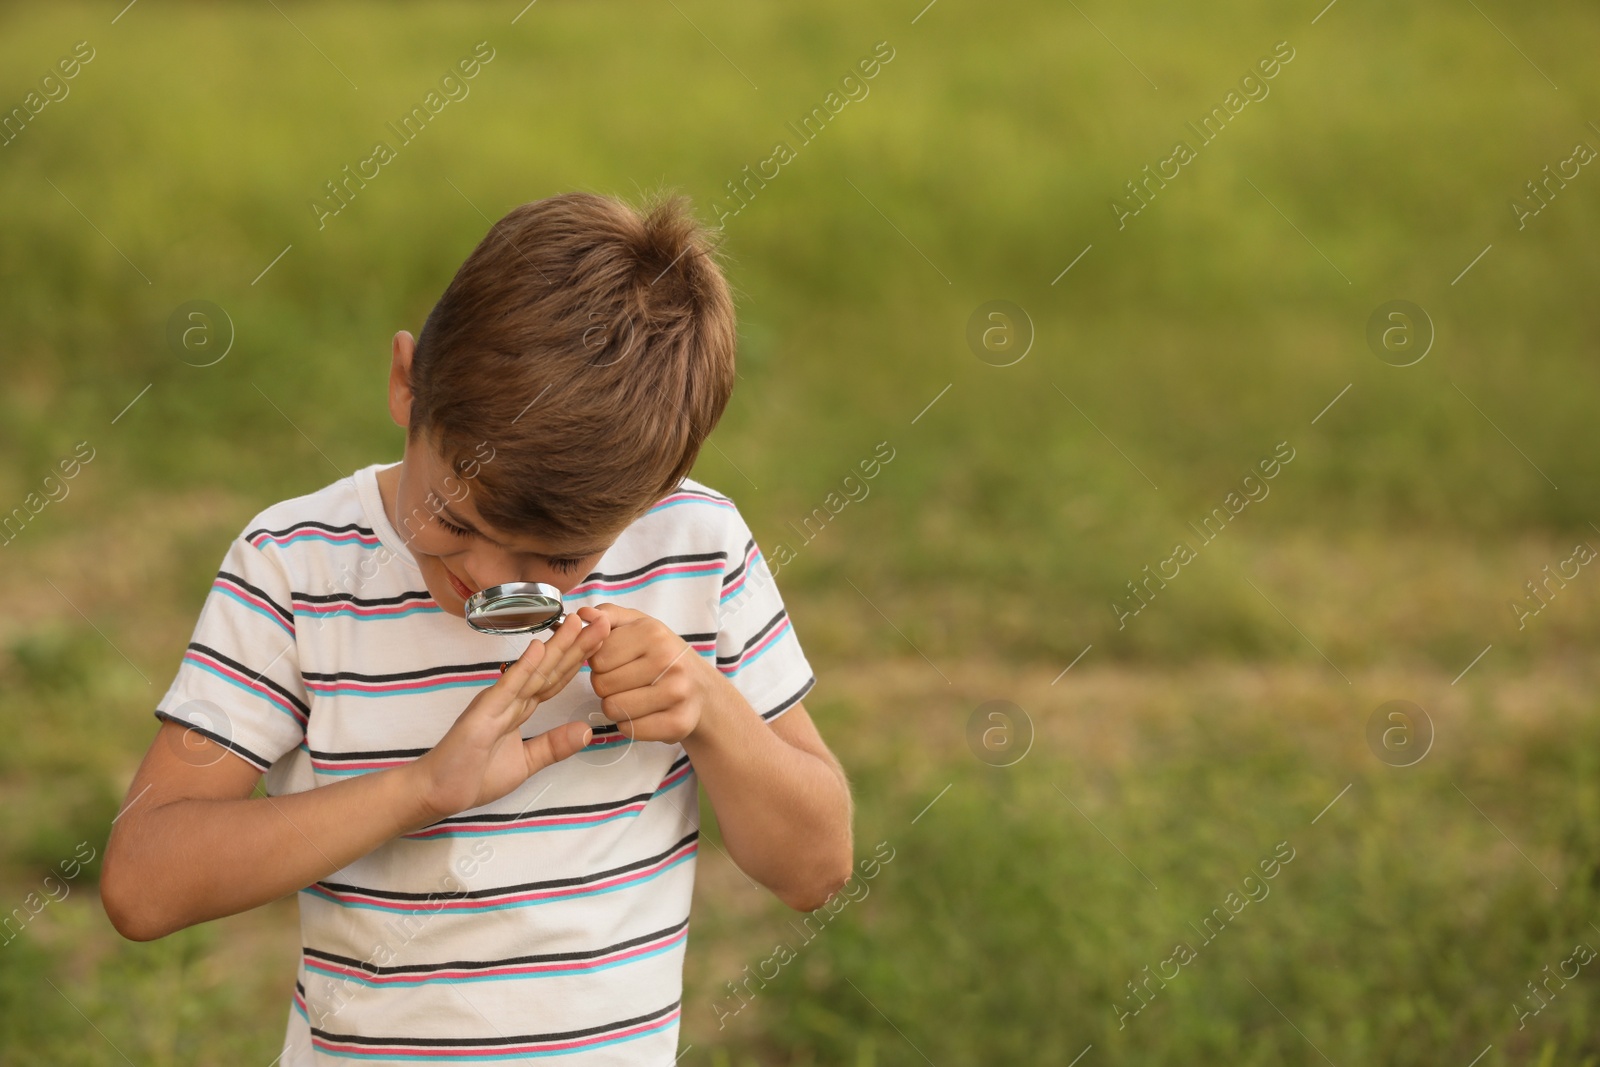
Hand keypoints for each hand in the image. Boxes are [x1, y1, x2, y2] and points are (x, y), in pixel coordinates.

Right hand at [407, 610, 611, 822]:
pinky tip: (539, 647)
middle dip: (578, 646)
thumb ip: (554, 746)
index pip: (555, 680)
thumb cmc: (473, 776)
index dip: (579, 660)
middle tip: (604, 622)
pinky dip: (524, 667)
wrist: (437, 792)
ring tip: (579, 622)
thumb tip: (587, 731)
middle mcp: (510, 699)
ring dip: (558, 646)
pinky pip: (508, 687)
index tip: (602, 641)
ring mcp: (496, 702)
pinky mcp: (483, 712)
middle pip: (550, 669)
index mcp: (520, 708)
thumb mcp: (526, 763)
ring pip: (534, 671)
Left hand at [582, 603, 720, 744]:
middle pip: (602, 685)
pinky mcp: (678, 723)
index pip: (596, 657)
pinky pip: (629, 729)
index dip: (600, 663)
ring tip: (634, 697)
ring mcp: (676, 693)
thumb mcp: (639, 625)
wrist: (703, 689)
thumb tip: (583, 614)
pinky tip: (645, 713)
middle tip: (627, 682)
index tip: (618, 662)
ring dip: (616, 707)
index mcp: (653, 632)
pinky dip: (630, 724)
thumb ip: (608, 615)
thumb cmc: (663, 654)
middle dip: (607, 686)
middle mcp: (667, 660)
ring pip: (612, 708)